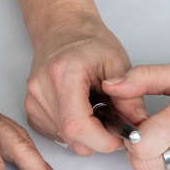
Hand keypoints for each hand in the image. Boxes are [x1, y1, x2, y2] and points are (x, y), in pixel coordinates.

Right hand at [25, 12, 146, 156]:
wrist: (63, 30)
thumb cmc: (89, 41)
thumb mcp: (117, 62)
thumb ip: (130, 96)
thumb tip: (139, 125)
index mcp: (63, 73)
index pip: (77, 125)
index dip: (103, 140)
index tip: (120, 136)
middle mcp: (41, 88)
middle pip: (72, 137)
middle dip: (99, 138)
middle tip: (113, 119)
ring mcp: (33, 100)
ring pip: (66, 139)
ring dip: (87, 134)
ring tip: (96, 108)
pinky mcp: (31, 110)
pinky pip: (57, 135)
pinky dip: (74, 132)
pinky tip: (81, 110)